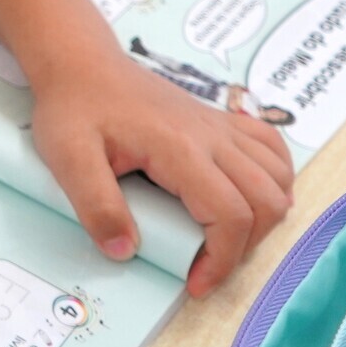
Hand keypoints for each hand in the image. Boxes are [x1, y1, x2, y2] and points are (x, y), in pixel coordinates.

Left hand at [29, 55, 293, 298]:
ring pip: (278, 177)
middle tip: (206, 262)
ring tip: (225, 235)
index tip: (194, 283)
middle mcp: (211, 136)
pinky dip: (275, 178)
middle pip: (266, 201)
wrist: (80, 63)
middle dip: (245, 245)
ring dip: (264, 215)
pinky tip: (250, 195)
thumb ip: (95, 205)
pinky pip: (271, 148)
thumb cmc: (73, 107)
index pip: (230, 215)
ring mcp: (220, 127)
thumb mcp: (67, 156)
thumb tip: (124, 251)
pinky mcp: (219, 122)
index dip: (222, 260)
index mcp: (179, 148)